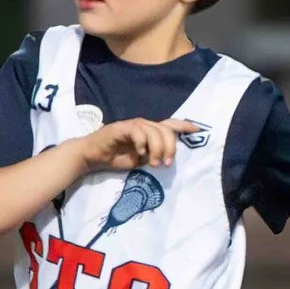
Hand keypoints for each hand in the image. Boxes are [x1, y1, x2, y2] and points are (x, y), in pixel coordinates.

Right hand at [75, 117, 201, 172]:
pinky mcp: (121, 127)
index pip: (170, 125)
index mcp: (150, 132)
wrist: (92, 156)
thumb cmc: (116, 158)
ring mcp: (133, 125)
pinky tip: (140, 153)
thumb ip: (154, 155)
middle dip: (170, 146)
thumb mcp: (141, 159)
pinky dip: (142, 142)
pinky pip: (138, 131)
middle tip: (166, 163)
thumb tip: (168, 159)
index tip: (197, 131)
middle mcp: (144, 125)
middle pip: (166, 129)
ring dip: (158, 148)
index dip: (184, 126)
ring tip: (154, 163)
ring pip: (154, 130)